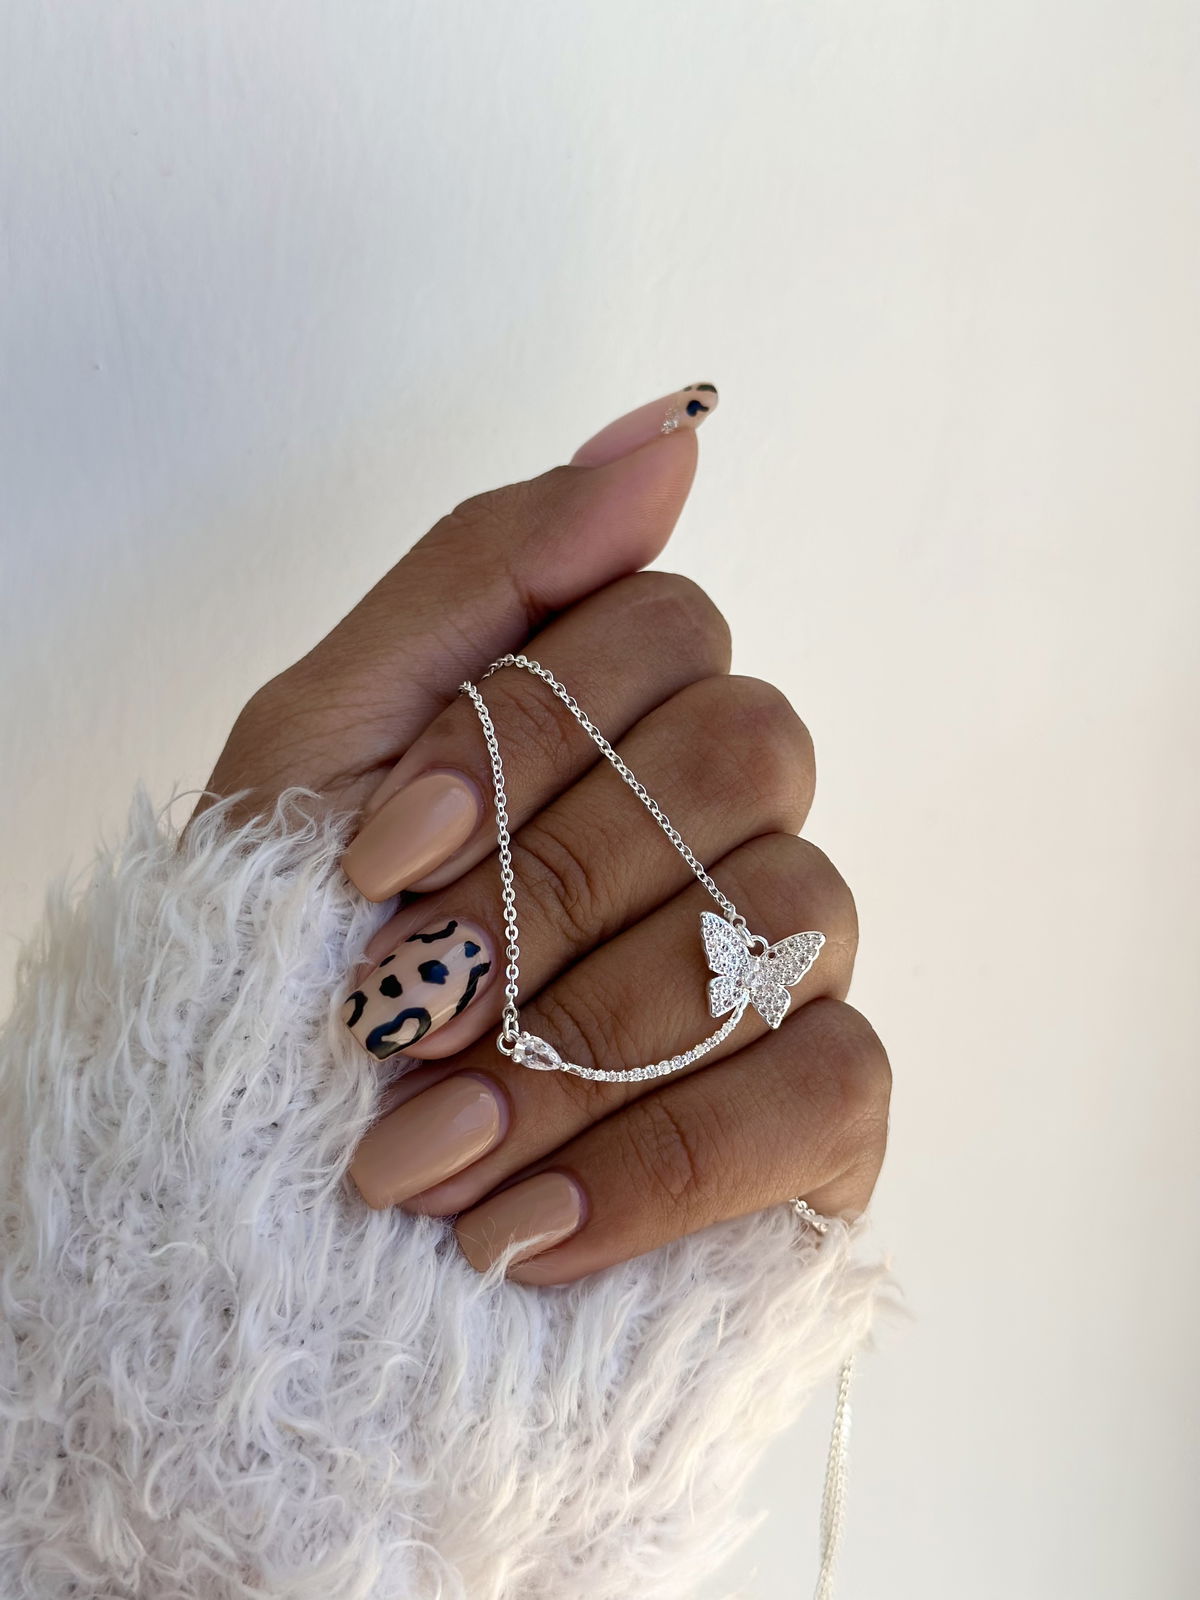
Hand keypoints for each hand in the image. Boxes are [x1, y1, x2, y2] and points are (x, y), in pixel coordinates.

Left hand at [203, 386, 890, 1284]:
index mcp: (623, 713)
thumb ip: (490, 569)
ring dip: (583, 1042)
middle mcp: (731, 819)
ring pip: (797, 915)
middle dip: (551, 890)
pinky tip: (525, 1229)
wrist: (263, 1183)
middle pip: (752, 750)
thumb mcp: (329, 733)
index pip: (669, 625)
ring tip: (422, 1153)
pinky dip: (665, 1159)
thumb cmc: (291, 945)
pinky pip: (833, 1085)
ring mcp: (792, 961)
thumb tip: (675, 430)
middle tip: (399, 1008)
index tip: (377, 859)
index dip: (528, 732)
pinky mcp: (824, 1113)